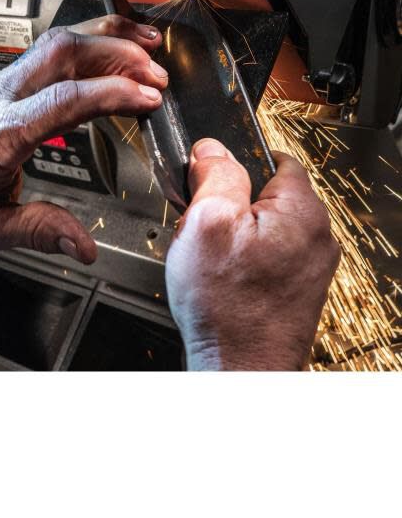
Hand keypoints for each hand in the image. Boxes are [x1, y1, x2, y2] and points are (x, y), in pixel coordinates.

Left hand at [0, 16, 165, 261]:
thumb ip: (39, 231)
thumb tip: (84, 246)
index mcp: (1, 134)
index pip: (62, 99)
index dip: (110, 93)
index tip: (148, 97)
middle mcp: (3, 97)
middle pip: (62, 52)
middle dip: (117, 55)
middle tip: (159, 75)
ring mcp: (4, 81)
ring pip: (57, 41)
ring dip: (106, 38)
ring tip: (149, 47)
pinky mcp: (8, 78)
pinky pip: (51, 48)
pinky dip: (89, 41)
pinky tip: (115, 48)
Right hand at [165, 138, 340, 370]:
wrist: (238, 368)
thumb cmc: (227, 307)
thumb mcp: (207, 221)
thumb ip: (215, 175)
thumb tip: (213, 149)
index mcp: (302, 211)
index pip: (271, 156)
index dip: (231, 163)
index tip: (208, 180)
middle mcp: (315, 236)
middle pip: (263, 193)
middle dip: (227, 203)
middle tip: (203, 227)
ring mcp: (308, 266)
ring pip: (260, 225)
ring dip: (230, 233)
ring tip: (209, 257)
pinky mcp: (295, 288)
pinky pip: (262, 254)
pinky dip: (238, 259)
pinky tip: (219, 278)